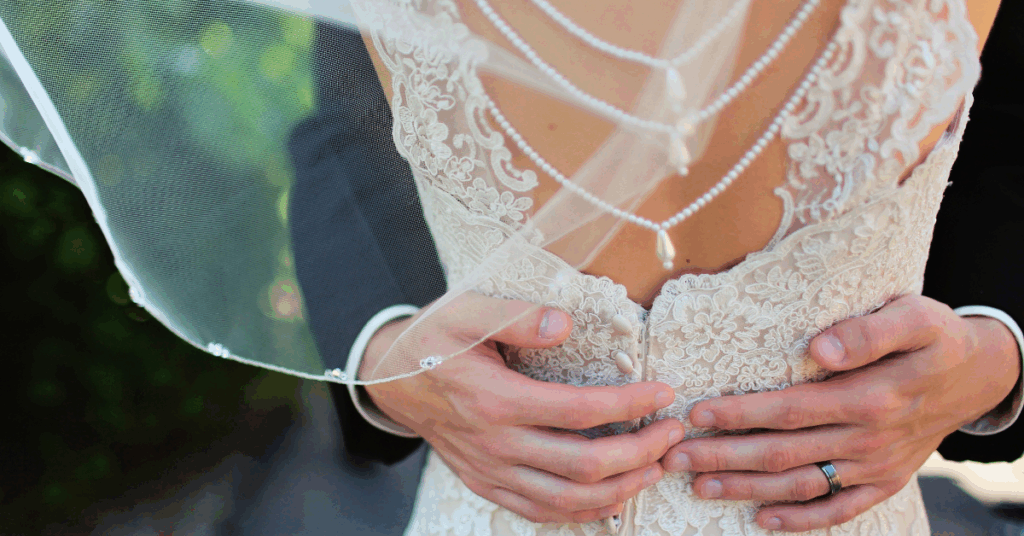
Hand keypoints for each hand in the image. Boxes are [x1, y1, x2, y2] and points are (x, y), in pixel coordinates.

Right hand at [362, 293, 684, 523]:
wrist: (387, 378)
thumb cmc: (432, 340)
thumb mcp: (466, 312)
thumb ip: (517, 316)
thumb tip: (565, 325)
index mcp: (495, 400)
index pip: (580, 411)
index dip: (630, 405)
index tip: (662, 393)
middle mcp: (496, 444)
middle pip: (585, 464)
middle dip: (640, 451)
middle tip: (671, 433)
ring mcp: (491, 471)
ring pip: (569, 498)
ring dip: (621, 488)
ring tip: (654, 466)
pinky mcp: (486, 484)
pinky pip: (541, 512)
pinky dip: (582, 511)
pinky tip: (611, 496)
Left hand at [661, 295, 1020, 531]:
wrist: (979, 373)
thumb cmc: (935, 337)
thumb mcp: (914, 316)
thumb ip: (869, 332)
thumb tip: (820, 348)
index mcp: (872, 397)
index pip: (791, 409)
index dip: (741, 414)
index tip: (697, 413)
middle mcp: (870, 439)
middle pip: (784, 453)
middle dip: (724, 456)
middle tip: (675, 456)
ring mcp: (876, 466)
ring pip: (802, 484)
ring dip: (747, 488)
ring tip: (700, 486)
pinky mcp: (884, 482)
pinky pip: (839, 510)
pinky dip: (801, 519)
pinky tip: (763, 518)